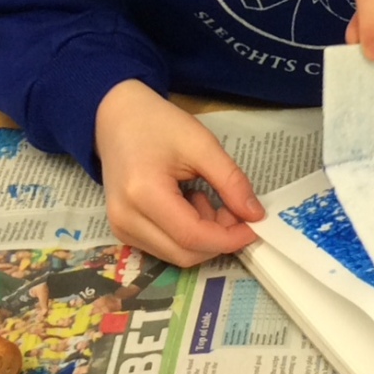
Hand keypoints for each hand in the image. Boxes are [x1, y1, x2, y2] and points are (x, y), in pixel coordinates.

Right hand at [94, 80, 264, 266]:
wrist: (117, 118)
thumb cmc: (159, 125)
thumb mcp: (201, 145)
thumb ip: (230, 181)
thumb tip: (255, 216)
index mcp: (143, 193)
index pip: (192, 236)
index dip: (229, 238)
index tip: (254, 226)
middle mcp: (126, 220)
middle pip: (185, 254)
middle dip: (218, 239)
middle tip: (233, 209)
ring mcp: (120, 229)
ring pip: (176, 255)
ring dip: (204, 238)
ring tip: (207, 200)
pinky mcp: (122, 231)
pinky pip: (164, 248)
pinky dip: (187, 236)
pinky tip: (189, 205)